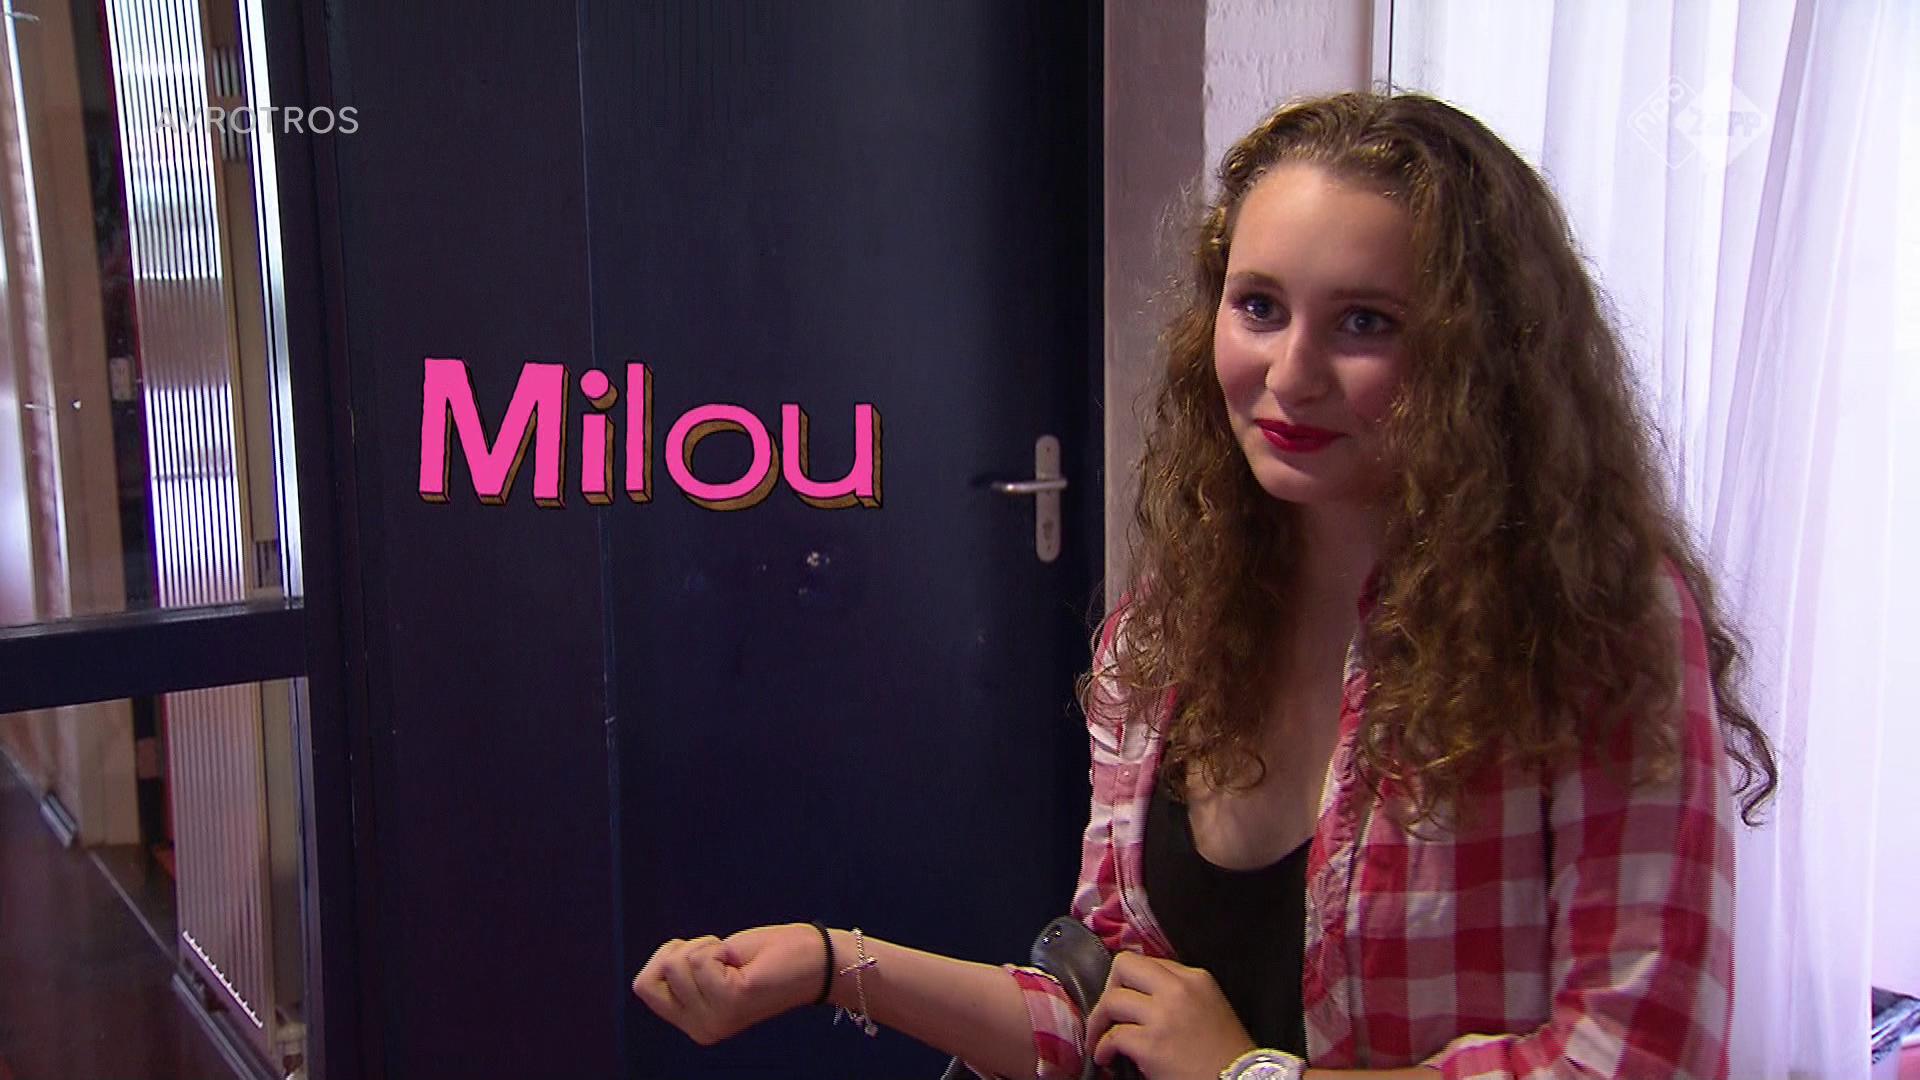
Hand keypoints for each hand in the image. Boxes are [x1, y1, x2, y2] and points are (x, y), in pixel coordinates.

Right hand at [632, 923, 823, 1044]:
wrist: (814, 959)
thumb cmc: (763, 956)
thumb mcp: (708, 970)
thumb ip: (678, 980)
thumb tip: (642, 981)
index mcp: (693, 1024)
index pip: (642, 986)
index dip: (666, 957)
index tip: (704, 958)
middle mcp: (700, 1030)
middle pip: (653, 975)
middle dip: (682, 951)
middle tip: (721, 958)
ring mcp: (714, 1019)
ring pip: (676, 962)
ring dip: (705, 946)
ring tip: (735, 961)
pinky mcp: (731, 1000)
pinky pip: (699, 958)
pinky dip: (718, 947)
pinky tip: (743, 962)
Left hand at [1083, 952, 1254, 1079]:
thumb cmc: (1226, 1054)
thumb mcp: (1211, 1007)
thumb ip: (1181, 993)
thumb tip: (1143, 996)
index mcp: (1196, 978)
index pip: (1149, 961)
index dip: (1131, 981)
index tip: (1124, 997)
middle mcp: (1179, 990)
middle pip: (1124, 965)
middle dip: (1109, 987)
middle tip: (1109, 1012)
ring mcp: (1164, 1016)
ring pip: (1112, 1000)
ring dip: (1099, 1020)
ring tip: (1100, 1037)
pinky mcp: (1152, 1044)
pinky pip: (1112, 1036)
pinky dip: (1102, 1047)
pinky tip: (1107, 1057)